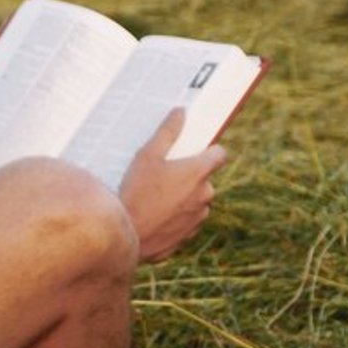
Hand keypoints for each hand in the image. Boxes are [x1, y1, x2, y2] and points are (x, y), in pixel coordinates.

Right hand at [118, 108, 226, 263]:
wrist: (127, 235)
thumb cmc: (136, 192)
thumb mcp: (147, 156)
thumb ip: (167, 132)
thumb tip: (181, 112)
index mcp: (199, 172)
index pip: (220, 154)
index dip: (209, 150)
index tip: (195, 150)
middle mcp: (205, 195)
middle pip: (204, 179)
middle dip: (188, 176)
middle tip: (162, 175)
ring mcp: (198, 217)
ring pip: (195, 201)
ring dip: (182, 197)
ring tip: (154, 197)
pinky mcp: (188, 235)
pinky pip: (186, 220)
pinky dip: (175, 217)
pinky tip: (154, 215)